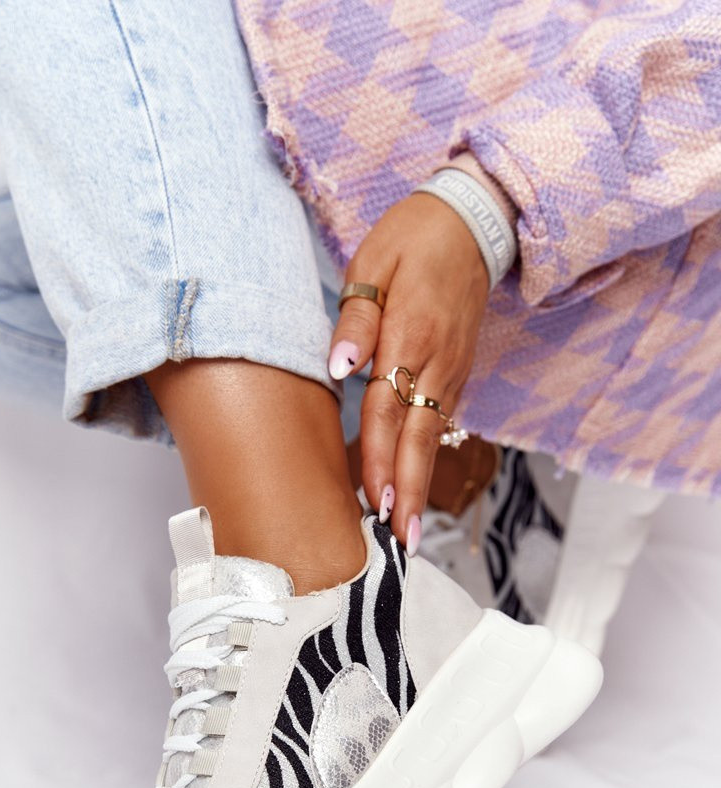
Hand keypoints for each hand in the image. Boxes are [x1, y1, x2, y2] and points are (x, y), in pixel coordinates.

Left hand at [328, 192, 488, 553]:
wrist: (472, 222)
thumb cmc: (412, 240)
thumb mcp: (372, 264)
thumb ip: (356, 317)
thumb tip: (340, 367)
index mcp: (409, 336)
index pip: (389, 409)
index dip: (382, 459)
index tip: (376, 501)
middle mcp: (436, 362)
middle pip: (419, 438)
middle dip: (410, 491)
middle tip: (401, 538)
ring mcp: (452, 370)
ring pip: (433, 436)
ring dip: (420, 483)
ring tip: (408, 528)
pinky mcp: (457, 372)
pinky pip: (439, 421)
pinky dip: (426, 457)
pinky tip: (412, 484)